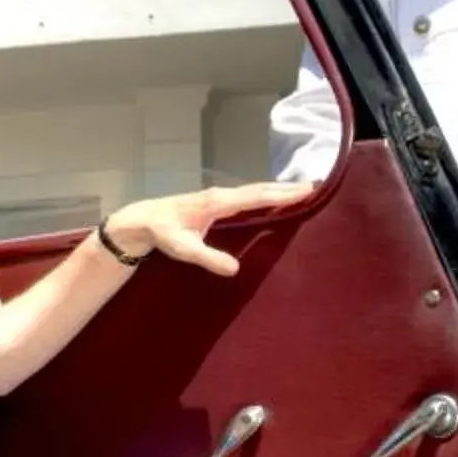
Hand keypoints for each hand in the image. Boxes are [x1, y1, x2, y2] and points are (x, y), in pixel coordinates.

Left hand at [104, 180, 318, 276]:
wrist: (142, 221)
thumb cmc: (162, 233)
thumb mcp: (183, 249)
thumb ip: (208, 258)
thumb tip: (235, 268)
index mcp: (217, 203)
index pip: (255, 196)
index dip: (280, 194)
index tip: (305, 191)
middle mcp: (220, 196)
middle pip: (259, 190)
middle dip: (286, 188)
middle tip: (315, 187)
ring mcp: (218, 197)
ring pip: (253, 191)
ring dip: (277, 190)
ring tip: (302, 190)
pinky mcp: (215, 203)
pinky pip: (246, 196)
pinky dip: (263, 195)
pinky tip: (273, 199)